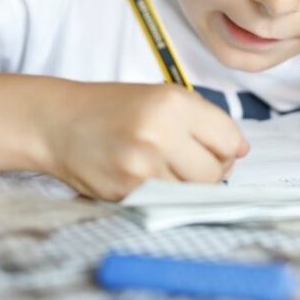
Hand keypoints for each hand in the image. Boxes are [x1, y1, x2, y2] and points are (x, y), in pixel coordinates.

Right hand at [41, 82, 248, 201]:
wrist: (58, 122)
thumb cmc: (114, 108)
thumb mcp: (162, 97)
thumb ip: (204, 121)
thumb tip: (241, 151)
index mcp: (173, 103)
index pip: (229, 139)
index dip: (227, 147)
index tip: (215, 148)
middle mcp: (160, 133)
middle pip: (215, 171)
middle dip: (209, 170)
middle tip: (187, 160)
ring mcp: (142, 166)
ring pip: (193, 192)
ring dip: (186, 185)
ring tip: (164, 167)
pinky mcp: (127, 192)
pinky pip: (167, 202)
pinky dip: (164, 195)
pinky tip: (147, 176)